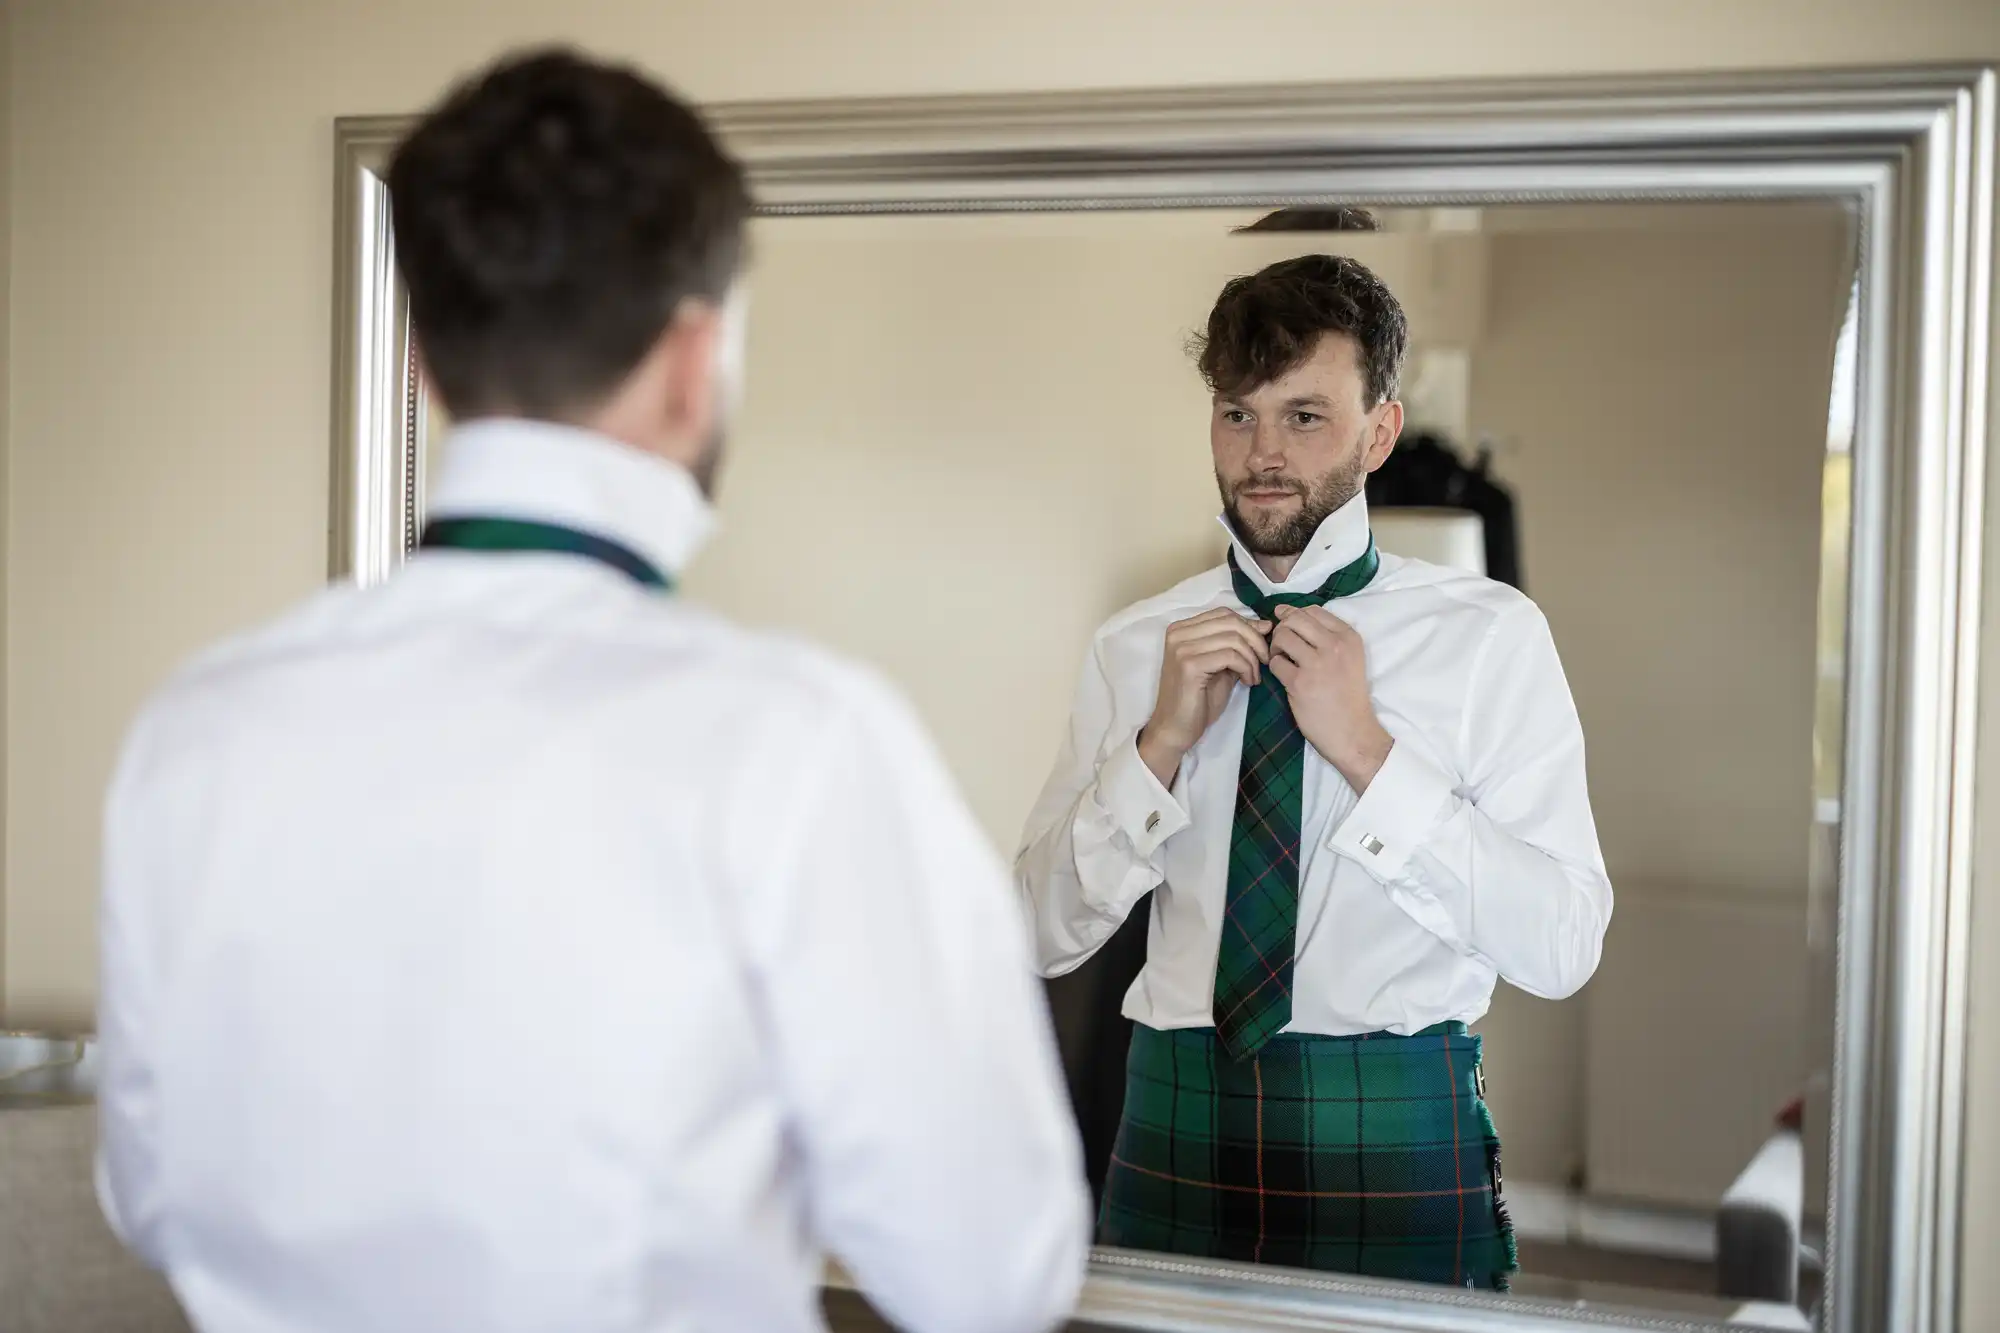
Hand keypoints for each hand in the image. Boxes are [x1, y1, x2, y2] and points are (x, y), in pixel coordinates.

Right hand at [1137, 608, 1270, 786]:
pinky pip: (1230, 656)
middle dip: (1256, 641)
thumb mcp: (1222, 666)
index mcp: (1183, 629)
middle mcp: (1179, 633)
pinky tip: (1247, 682)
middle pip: (1231, 622)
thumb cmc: (1198, 700)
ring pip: (1233, 638)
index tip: (1262, 649)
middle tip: (1264, 662)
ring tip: (1254, 677)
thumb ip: (1238, 645)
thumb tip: (1266, 625)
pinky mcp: (1189, 665)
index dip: (1249, 627)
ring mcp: (1182, 648)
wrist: (1176, 729)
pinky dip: (1246, 668)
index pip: (1224, 614)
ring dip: (1252, 658)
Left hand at [1269, 604, 1393, 790]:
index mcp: (1349, 637)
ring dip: (1276, 647)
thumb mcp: (1349, 658)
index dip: (1293, 615)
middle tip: (1282, 645)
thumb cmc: (1347, 695)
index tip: (1289, 628)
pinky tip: (1284, 677)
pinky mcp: (1300, 682)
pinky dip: (1275, 668)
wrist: (1352, 731)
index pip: (1312, 610)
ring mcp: (1317, 663)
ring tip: (1282, 660)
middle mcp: (1334, 646)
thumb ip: (1325, 636)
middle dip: (1282, 629)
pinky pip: (1275, 663)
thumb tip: (1285, 612)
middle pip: (1294, 619)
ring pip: (1282, 637)